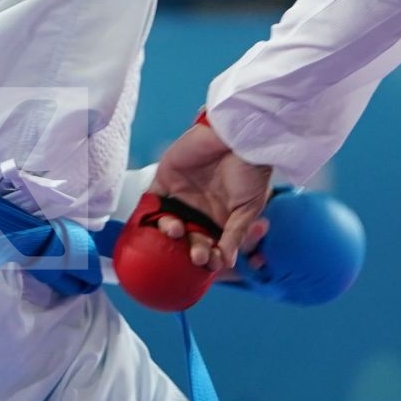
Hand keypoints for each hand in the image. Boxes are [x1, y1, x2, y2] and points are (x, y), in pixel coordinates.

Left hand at [146, 121, 272, 271]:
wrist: (239, 135)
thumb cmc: (252, 170)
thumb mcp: (249, 207)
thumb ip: (236, 234)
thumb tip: (228, 261)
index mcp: (219, 218)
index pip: (210, 245)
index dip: (209, 257)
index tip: (212, 265)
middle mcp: (199, 209)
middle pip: (188, 238)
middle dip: (192, 249)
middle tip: (197, 255)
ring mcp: (181, 195)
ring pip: (168, 222)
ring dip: (170, 232)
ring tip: (179, 231)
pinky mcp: (166, 178)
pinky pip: (152, 201)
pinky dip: (149, 213)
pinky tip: (154, 222)